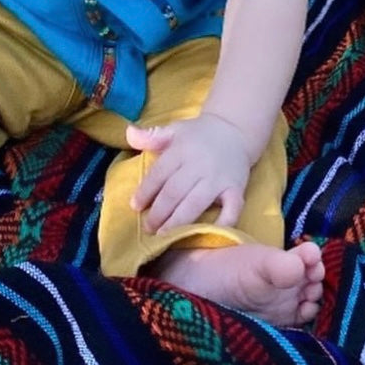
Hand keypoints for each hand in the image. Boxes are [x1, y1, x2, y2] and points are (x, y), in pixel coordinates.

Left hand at [127, 113, 252, 234]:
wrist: (234, 129)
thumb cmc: (198, 134)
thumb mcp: (174, 130)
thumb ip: (151, 136)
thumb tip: (129, 133)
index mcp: (182, 150)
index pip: (160, 173)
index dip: (146, 191)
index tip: (135, 206)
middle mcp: (199, 164)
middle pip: (175, 191)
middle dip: (159, 212)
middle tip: (148, 228)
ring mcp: (218, 178)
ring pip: (196, 203)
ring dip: (178, 221)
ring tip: (165, 235)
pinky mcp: (236, 188)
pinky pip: (232, 208)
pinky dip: (223, 222)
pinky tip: (209, 234)